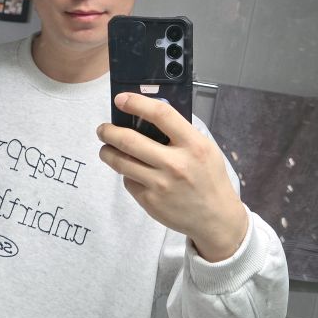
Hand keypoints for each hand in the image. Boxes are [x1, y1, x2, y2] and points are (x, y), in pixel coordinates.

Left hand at [97, 93, 248, 261]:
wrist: (215, 218)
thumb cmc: (209, 178)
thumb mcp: (205, 149)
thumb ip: (180, 133)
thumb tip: (147, 116)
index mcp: (193, 145)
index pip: (161, 115)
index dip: (137, 103)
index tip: (121, 99)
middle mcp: (175, 164)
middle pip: (130, 140)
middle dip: (109, 132)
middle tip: (103, 129)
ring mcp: (160, 184)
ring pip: (121, 162)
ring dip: (107, 152)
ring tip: (106, 148)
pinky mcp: (150, 201)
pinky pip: (128, 181)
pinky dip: (126, 174)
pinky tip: (132, 172)